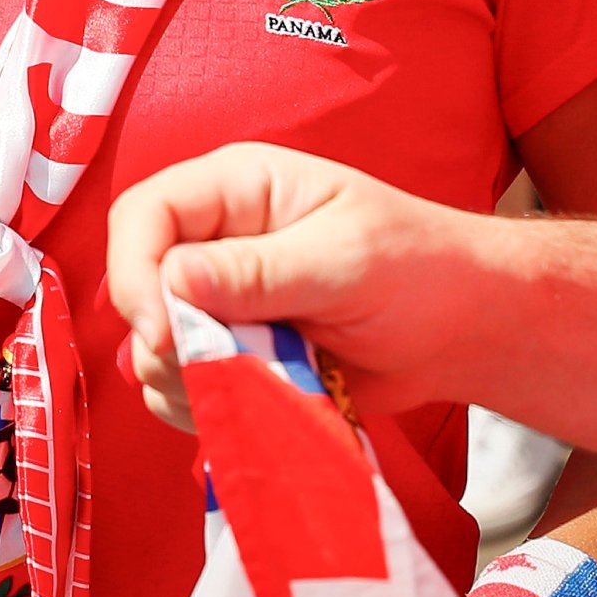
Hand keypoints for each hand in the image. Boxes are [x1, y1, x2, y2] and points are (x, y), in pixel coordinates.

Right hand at [106, 143, 501, 427]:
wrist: (460, 328)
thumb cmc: (419, 269)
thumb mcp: (343, 261)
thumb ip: (259, 272)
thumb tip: (173, 278)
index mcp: (236, 188)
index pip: (143, 216)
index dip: (136, 274)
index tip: (165, 336)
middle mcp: (215, 239)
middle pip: (136, 285)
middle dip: (164, 340)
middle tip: (221, 373)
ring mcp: (219, 301)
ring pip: (152, 347)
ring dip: (191, 381)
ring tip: (264, 385)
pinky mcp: (232, 353)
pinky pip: (182, 387)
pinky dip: (206, 407)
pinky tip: (259, 404)